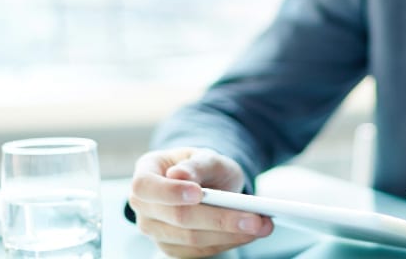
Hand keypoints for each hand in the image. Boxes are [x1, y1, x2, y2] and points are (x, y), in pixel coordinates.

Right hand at [129, 148, 273, 256]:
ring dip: (229, 234)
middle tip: (254, 217)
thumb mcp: (205, 156)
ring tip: (261, 225)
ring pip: (191, 239)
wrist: (207, 183)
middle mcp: (144, 206)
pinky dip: (227, 242)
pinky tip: (249, 233)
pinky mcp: (173, 248)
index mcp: (145, 174)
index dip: (169, 192)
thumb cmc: (202, 167)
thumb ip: (196, 165)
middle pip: (175, 217)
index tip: (198, 194)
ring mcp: (156, 230)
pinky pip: (200, 251)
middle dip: (218, 219)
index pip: (145, 186)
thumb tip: (179, 176)